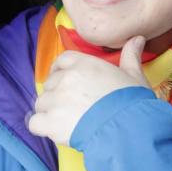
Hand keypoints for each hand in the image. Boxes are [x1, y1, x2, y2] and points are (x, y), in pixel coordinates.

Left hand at [26, 36, 151, 145]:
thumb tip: (137, 38)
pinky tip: (55, 132)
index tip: (65, 80)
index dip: (60, 71)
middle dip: (57, 95)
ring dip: (50, 112)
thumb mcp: (134, 75)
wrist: (127, 128)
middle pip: (50, 84)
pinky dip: (42, 128)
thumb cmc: (132, 101)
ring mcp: (56, 100)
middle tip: (72, 107)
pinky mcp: (50, 122)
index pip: (61, 61)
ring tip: (66, 122)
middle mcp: (66, 78)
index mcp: (83, 64)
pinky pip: (34, 123)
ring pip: (41, 103)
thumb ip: (131, 56)